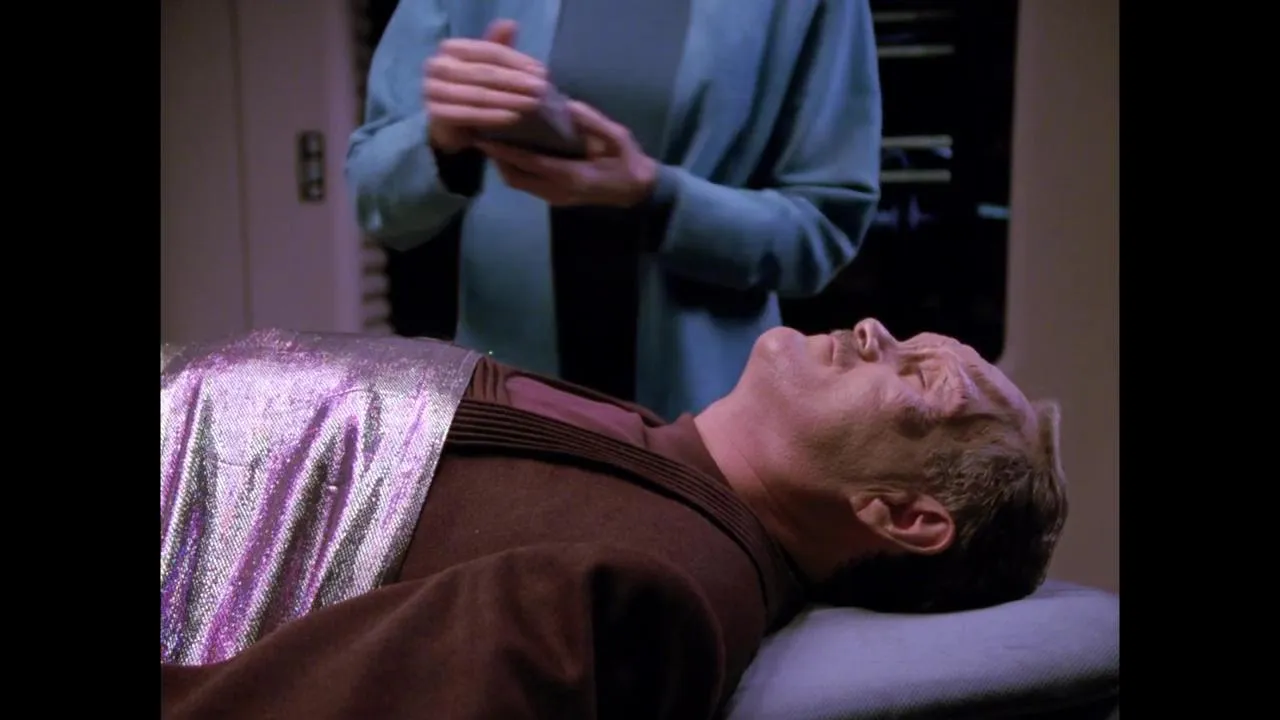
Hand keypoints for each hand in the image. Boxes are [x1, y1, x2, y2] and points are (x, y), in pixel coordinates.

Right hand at [423, 20, 547, 152]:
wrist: (449, 123)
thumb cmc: (472, 88)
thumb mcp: (486, 65)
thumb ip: (497, 45)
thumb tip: (511, 24)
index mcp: (451, 47)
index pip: (489, 51)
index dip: (517, 61)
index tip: (542, 72)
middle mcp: (437, 65)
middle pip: (484, 73)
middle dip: (516, 82)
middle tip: (541, 89)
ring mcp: (433, 90)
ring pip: (478, 94)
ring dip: (508, 100)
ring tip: (532, 104)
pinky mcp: (435, 113)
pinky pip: (468, 114)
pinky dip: (492, 116)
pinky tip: (513, 117)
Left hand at [477, 101, 658, 207]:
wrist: (638, 191)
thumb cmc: (628, 162)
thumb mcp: (617, 137)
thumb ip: (593, 123)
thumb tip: (567, 105)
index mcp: (571, 176)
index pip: (529, 162)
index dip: (504, 150)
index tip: (484, 135)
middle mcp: (557, 190)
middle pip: (515, 177)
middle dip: (496, 158)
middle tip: (482, 134)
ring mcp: (554, 197)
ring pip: (517, 183)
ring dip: (503, 164)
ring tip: (492, 140)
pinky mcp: (554, 197)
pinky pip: (526, 184)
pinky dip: (514, 169)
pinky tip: (511, 150)